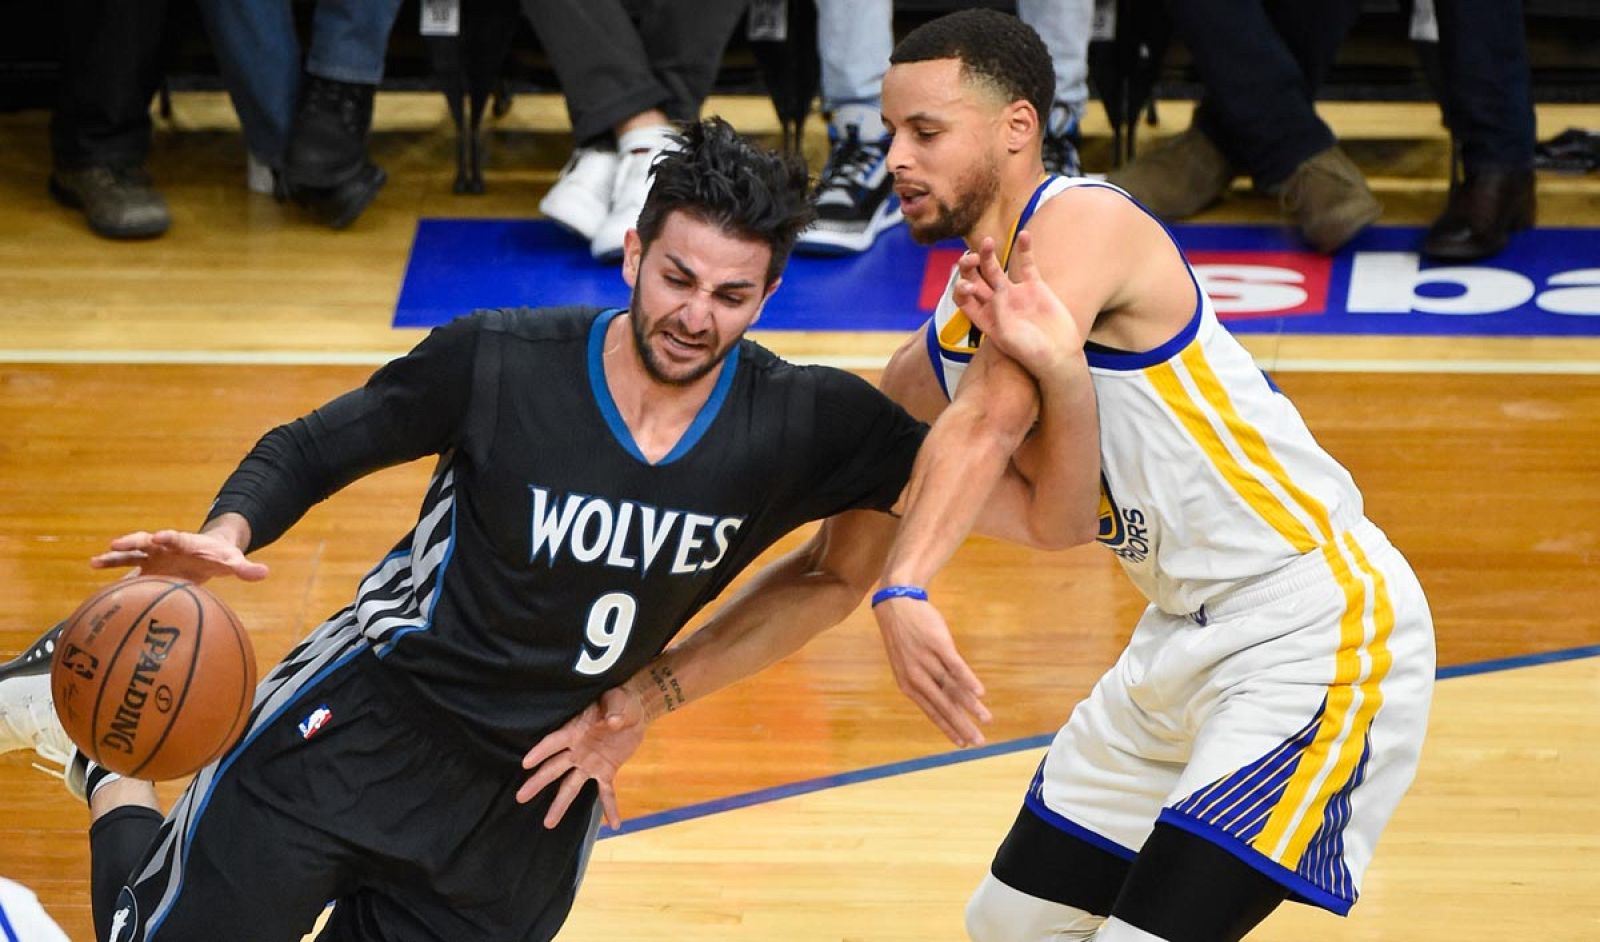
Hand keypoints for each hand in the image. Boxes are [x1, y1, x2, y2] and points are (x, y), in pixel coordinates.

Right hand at [89, 529, 268, 582]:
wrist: (207, 553)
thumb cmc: (220, 557)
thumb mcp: (234, 562)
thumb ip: (246, 568)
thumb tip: (264, 572)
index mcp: (186, 542)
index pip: (176, 537)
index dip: (168, 536)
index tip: (158, 536)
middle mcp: (165, 546)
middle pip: (146, 541)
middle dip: (133, 541)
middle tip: (116, 544)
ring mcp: (153, 555)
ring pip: (131, 554)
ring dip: (114, 557)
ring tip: (93, 562)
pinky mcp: (146, 567)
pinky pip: (126, 571)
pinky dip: (113, 576)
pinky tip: (96, 587)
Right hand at [517, 684, 647, 828]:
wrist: (634, 710)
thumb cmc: (620, 700)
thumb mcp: (618, 700)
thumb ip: (614, 710)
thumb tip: (613, 721)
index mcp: (575, 730)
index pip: (554, 742)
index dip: (540, 752)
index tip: (525, 764)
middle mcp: (577, 750)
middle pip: (554, 769)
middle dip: (537, 783)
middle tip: (520, 797)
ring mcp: (590, 763)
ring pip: (570, 786)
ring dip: (560, 804)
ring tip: (548, 823)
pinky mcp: (606, 771)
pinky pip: (606, 792)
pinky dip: (610, 807)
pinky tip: (614, 824)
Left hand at [872, 596, 990, 746]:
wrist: (897, 605)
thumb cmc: (907, 638)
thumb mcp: (908, 664)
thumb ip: (926, 683)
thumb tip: (948, 701)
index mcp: (908, 684)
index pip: (932, 712)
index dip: (948, 729)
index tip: (962, 745)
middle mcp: (917, 675)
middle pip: (944, 705)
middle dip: (962, 726)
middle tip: (979, 742)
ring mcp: (927, 660)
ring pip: (952, 688)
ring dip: (970, 706)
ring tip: (986, 719)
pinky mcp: (938, 644)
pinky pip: (955, 666)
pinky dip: (968, 680)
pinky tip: (980, 693)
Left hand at [953, 231, 1085, 375]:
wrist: (1060, 355)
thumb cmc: (1031, 353)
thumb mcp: (1009, 337)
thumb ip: (1000, 313)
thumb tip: (996, 291)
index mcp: (984, 318)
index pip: (964, 297)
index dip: (961, 288)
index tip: (968, 286)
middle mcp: (996, 304)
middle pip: (975, 278)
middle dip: (969, 267)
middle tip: (972, 257)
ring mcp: (1014, 293)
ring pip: (995, 268)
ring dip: (988, 254)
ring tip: (988, 242)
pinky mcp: (1035, 286)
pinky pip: (1027, 264)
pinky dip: (1025, 249)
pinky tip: (1024, 235)